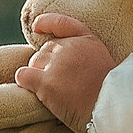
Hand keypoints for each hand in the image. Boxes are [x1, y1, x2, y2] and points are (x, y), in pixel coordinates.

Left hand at [15, 13, 118, 132]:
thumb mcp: (103, 63)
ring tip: (52, 90)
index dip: (46, 22)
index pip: (61, 23)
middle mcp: (70, 47)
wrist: (110, 109)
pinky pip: (23, 75)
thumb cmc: (108, 94)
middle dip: (47, 63)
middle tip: (59, 82)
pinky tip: (32, 89)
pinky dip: (24, 82)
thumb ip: (85, 55)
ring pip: (34, 62)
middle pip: (45, 48)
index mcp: (87, 40)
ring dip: (37, 74)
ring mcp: (57, 63)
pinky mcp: (46, 82)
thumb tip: (64, 59)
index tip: (36, 26)